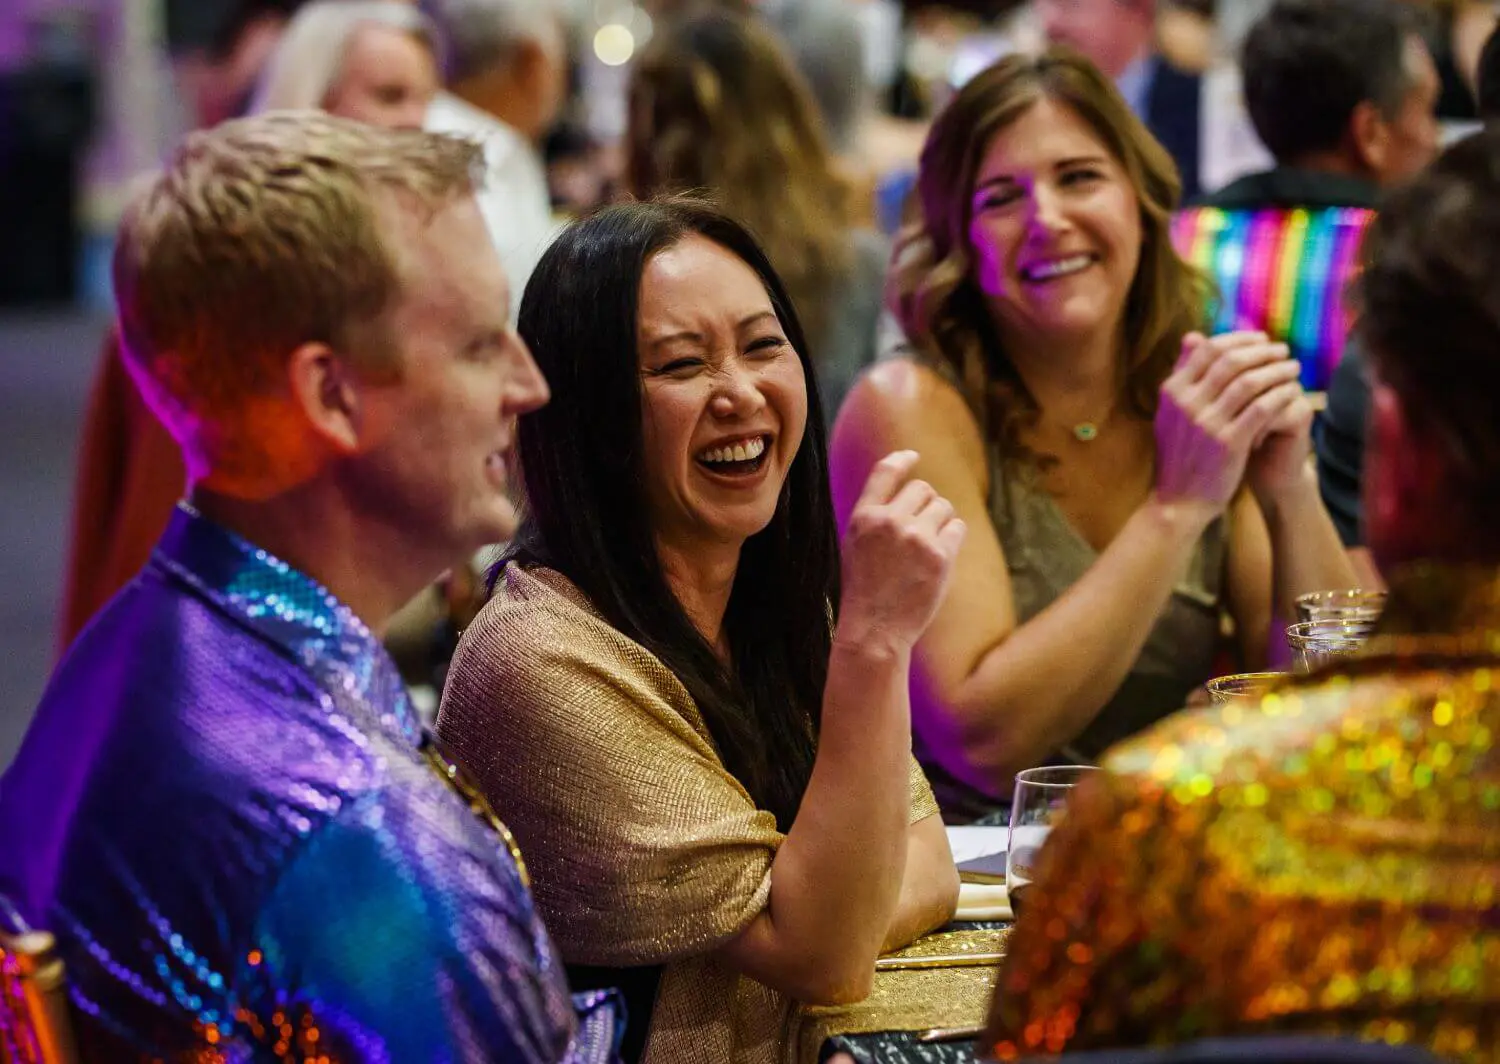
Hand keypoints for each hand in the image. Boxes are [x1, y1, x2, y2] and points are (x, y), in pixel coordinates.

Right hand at [837, 450, 965, 657]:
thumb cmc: (866, 590)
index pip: (885, 473)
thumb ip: (877, 518)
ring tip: (928, 548)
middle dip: (927, 504)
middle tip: (922, 530)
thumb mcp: (856, 546)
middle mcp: (889, 521)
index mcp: (863, 517)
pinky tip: (939, 558)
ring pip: (943, 507)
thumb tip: (911, 493)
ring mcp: (915, 537)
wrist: (876, 630)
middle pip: (923, 489)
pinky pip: (957, 529)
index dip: (902, 460)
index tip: (913, 456)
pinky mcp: (939, 556)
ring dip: (941, 521)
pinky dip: (952, 539)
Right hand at [1154, 331, 1301, 524]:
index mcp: (1172, 392)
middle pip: (1231, 361)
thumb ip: (1182, 374)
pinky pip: (1262, 408)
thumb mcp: (1171, 412)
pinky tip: (1292, 391)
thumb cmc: (1180, 454)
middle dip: (1262, 351)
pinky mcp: (1229, 443)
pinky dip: (1280, 395)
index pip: (1208, 350)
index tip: (1261, 339)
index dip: (1239, 339)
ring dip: (1276, 370)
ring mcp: (1207, 424)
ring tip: (1292, 367)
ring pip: (1250, 382)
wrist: (1179, 500)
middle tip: (1282, 350)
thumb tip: (1193, 336)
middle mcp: (1187, 404)